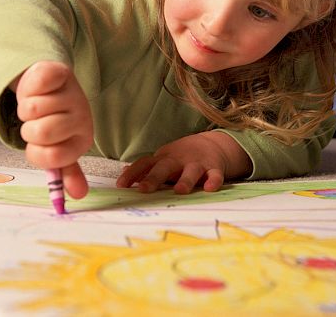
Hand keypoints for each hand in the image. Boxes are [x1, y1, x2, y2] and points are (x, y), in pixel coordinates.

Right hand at [13, 61, 92, 198]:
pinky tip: (39, 87)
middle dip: (29, 128)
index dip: (36, 150)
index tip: (40, 143)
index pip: (50, 157)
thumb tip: (79, 195)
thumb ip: (66, 170)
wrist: (53, 85)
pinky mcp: (62, 73)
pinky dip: (28, 88)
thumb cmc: (54, 119)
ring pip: (32, 109)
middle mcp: (82, 117)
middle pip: (40, 132)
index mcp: (82, 139)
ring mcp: (74, 94)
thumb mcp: (60, 144)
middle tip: (37, 121)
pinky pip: (35, 86)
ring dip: (26, 107)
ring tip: (38, 103)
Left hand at [116, 132, 251, 193]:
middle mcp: (178, 159)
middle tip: (143, 189)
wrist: (213, 143)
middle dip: (154, 178)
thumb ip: (145, 168)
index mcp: (163, 158)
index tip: (120, 185)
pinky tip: (209, 188)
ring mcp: (197, 163)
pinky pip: (215, 175)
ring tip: (179, 191)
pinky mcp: (214, 167)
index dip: (132, 173)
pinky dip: (213, 181)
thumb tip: (122, 174)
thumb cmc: (182, 156)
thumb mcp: (163, 159)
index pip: (145, 164)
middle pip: (164, 167)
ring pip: (190, 171)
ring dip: (185, 180)